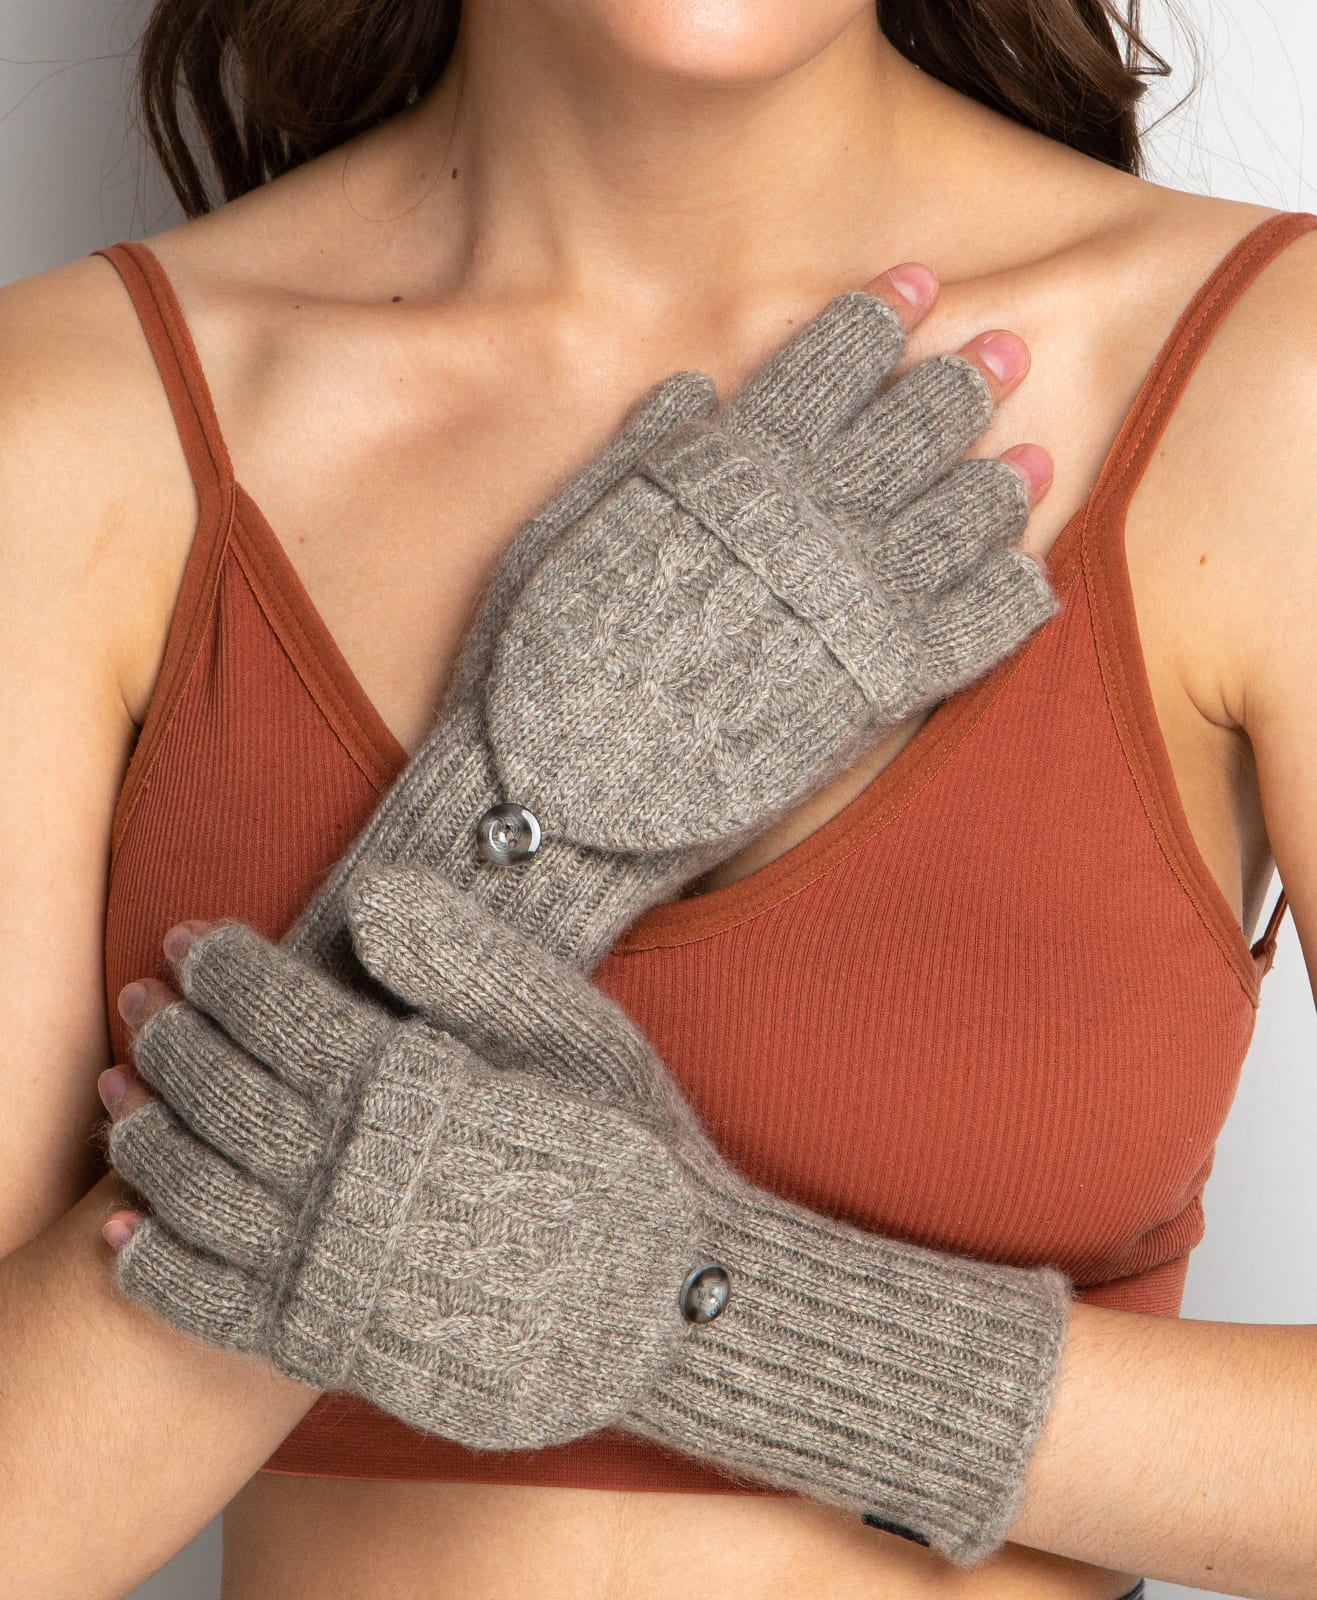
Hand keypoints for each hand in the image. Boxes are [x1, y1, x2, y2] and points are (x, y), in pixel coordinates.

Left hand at [104, 880, 1068, 1568]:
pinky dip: (161, 1264)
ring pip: (200, 1192)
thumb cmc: (628, 1146)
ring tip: (125, 1096)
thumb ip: (468, 959)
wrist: (673, 1294)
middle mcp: (362, 1176)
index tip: (193, 940)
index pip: (277, 1010)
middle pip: (222, 1092)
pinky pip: (222, 1303)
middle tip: (145, 1002)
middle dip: (171, 1036)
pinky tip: (135, 1232)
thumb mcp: (574, 1029)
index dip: (221, 968)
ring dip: (147, 1136)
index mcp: (414, 1086)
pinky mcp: (344, 1341)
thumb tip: (369, 898)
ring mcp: (344, 1267)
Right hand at [282, 262, 1053, 977]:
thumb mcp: (563, 531)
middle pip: (914, 426)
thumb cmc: (539, 666)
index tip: (912, 286)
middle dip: (963, 380)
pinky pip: (978, 627)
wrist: (562, 799)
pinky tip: (1025, 574)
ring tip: (1031, 458)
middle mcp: (811, 522)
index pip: (826, 364)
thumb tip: (703, 388)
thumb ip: (641, 454)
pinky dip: (1012, 592)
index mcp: (734, 470)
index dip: (876, 318)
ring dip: (1001, 480)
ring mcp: (857, 604)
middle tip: (1001, 352)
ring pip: (962, 516)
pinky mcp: (883, 689)